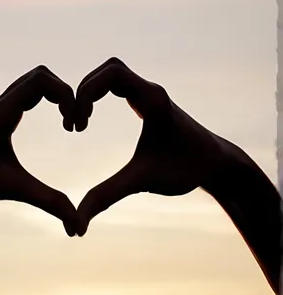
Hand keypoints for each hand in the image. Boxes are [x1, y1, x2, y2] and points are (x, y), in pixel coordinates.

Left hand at [0, 65, 84, 236]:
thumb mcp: (10, 190)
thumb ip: (48, 202)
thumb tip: (79, 227)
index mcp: (0, 114)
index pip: (41, 80)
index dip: (66, 94)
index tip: (75, 125)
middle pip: (40, 77)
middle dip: (65, 95)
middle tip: (75, 125)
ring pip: (31, 85)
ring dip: (55, 97)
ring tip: (68, 125)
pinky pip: (23, 97)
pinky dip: (43, 103)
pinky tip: (51, 126)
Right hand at [74, 57, 243, 229]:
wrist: (218, 164)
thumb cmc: (187, 169)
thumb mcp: (143, 182)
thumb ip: (107, 196)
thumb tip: (76, 224)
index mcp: (153, 100)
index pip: (112, 74)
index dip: (87, 92)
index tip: (79, 125)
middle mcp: (152, 91)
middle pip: (109, 70)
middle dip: (84, 91)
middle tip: (76, 124)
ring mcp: (150, 94)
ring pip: (112, 74)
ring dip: (90, 92)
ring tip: (80, 124)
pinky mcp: (149, 101)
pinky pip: (117, 84)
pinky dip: (99, 95)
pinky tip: (90, 119)